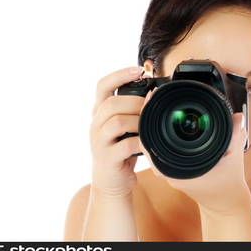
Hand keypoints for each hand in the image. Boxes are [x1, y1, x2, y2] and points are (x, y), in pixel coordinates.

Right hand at [89, 62, 151, 197]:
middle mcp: (96, 124)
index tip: (139, 69)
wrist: (111, 182)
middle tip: (151, 107)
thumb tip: (154, 92)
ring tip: (151, 126)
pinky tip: (149, 143)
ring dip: (139, 121)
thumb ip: (133, 110)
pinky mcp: (107, 159)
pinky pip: (125, 145)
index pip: (102, 86)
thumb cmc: (122, 150)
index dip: (119, 75)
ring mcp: (99, 142)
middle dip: (135, 102)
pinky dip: (141, 142)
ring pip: (117, 122)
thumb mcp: (125, 127)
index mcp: (100, 112)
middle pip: (112, 103)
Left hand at [139, 88, 250, 213]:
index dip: (148, 118)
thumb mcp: (234, 157)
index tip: (151, 99)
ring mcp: (168, 169)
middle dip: (149, 116)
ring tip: (154, 102)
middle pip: (147, 139)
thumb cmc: (228, 183)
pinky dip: (159, 131)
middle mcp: (168, 170)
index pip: (151, 142)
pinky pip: (159, 146)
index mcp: (177, 170)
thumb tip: (236, 116)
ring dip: (152, 123)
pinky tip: (162, 117)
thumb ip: (235, 136)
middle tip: (151, 96)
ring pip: (151, 142)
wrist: (225, 202)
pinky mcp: (171, 166)